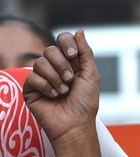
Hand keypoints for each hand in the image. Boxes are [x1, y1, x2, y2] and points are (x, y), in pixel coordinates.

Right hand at [22, 29, 104, 156]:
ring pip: (39, 62)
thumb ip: (86, 53)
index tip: (73, 55)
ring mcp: (42, 77)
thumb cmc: (85, 104)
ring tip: (63, 91)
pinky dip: (46, 86)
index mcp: (71, 63)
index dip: (66, 43)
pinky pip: (32, 76)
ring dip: (55, 78)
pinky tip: (53, 96)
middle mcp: (55, 67)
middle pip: (50, 50)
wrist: (75, 125)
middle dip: (62, 65)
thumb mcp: (91, 76)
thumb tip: (79, 31)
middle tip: (70, 81)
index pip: (62, 40)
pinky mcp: (31, 88)